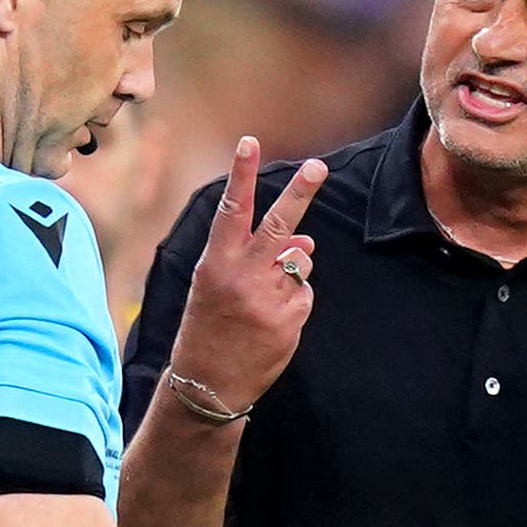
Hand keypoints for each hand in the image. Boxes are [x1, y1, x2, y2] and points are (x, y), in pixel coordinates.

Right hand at [167, 137, 326, 413]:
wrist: (207, 384)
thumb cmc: (209, 326)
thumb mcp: (217, 287)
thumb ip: (255, 258)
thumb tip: (306, 241)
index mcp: (216, 264)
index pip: (232, 210)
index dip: (242, 175)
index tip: (249, 143)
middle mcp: (241, 277)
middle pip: (279, 225)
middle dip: (300, 193)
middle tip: (318, 167)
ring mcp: (268, 299)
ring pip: (299, 261)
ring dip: (292, 269)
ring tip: (264, 298)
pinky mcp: (289, 320)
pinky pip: (305, 293)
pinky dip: (295, 300)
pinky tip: (272, 321)